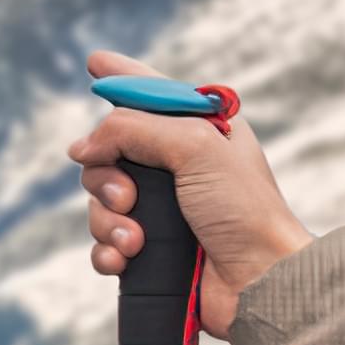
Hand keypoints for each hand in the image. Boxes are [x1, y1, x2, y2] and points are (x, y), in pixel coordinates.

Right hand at [67, 47, 310, 339]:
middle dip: (105, 175)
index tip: (94, 62)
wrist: (261, 282)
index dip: (122, 78)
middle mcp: (180, 166)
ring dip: (109, 220)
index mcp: (201, 130)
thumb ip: (133, 129)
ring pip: (101, 200)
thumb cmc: (244, 210)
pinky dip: (108, 251)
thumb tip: (83, 147)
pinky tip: (125, 259)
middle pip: (111, 151)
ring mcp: (164, 209)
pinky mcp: (152, 250)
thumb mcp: (195, 146)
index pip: (152, 94)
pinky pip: (105, 243)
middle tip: (127, 196)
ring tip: (136, 240)